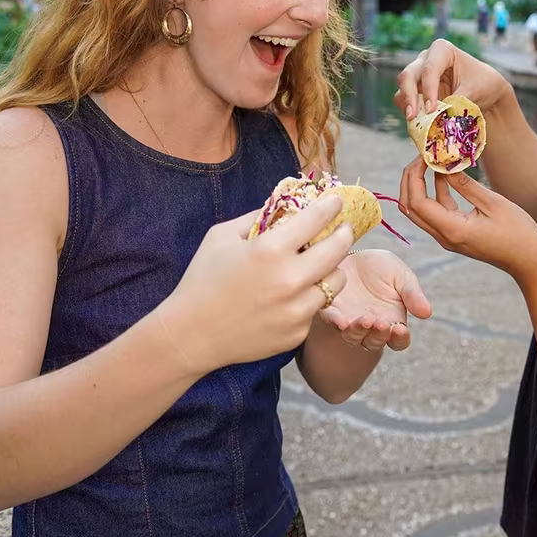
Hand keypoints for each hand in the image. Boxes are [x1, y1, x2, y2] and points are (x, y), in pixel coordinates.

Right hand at [158, 195, 353, 375]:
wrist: (192, 334)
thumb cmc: (202, 279)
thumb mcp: (222, 236)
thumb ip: (257, 217)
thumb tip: (286, 205)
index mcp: (270, 250)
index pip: (316, 219)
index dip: (331, 206)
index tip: (336, 201)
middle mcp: (290, 279)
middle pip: (339, 249)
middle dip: (345, 234)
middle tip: (344, 229)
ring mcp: (297, 309)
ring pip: (337, 281)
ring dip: (331, 269)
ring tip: (318, 265)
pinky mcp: (298, 332)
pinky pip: (317, 308)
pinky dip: (310, 298)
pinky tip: (291, 296)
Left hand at [320, 250, 431, 351]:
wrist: (351, 250)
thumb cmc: (380, 267)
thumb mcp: (401, 275)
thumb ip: (412, 294)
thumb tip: (427, 313)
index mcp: (392, 321)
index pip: (399, 340)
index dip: (400, 339)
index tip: (401, 329)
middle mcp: (370, 327)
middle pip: (375, 342)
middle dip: (378, 335)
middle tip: (381, 322)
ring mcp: (349, 321)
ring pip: (353, 337)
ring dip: (359, 332)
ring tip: (364, 319)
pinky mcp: (330, 310)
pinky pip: (331, 321)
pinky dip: (335, 322)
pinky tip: (341, 320)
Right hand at [393, 38, 510, 120]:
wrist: (486, 91)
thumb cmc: (482, 84)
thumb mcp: (473, 91)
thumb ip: (455, 103)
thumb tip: (441, 120)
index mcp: (442, 50)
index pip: (429, 69)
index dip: (428, 90)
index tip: (431, 110)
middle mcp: (426, 59)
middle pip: (408, 75)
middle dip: (409, 96)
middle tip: (412, 117)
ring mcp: (418, 74)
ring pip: (403, 88)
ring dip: (407, 105)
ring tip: (415, 123)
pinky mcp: (416, 90)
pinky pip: (404, 100)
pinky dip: (409, 111)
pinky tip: (419, 123)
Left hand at [398, 157, 536, 280]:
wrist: (529, 260)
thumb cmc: (518, 232)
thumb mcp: (492, 202)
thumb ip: (464, 184)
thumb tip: (443, 165)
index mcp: (452, 230)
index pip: (417, 202)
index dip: (414, 176)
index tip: (424, 155)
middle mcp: (444, 237)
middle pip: (410, 207)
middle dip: (410, 179)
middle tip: (421, 156)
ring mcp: (447, 237)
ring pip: (419, 211)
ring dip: (419, 186)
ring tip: (430, 161)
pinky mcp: (454, 234)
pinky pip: (435, 213)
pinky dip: (434, 193)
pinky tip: (444, 175)